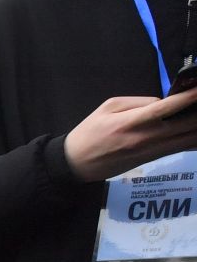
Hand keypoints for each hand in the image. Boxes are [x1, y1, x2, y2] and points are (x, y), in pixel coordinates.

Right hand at [63, 90, 196, 181]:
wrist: (76, 164)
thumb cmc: (89, 132)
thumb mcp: (107, 107)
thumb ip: (137, 101)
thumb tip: (162, 102)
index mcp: (132, 122)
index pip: (167, 108)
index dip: (189, 98)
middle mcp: (146, 138)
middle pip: (185, 126)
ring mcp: (151, 150)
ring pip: (187, 140)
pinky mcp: (152, 158)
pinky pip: (180, 148)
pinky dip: (193, 140)